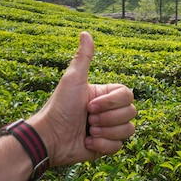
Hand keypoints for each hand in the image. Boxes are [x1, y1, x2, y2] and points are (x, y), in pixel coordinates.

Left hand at [27, 32, 135, 165]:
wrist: (49, 138)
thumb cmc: (59, 107)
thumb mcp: (73, 80)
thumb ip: (83, 57)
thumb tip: (85, 33)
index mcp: (106, 95)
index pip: (128, 95)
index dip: (112, 103)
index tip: (89, 105)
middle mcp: (110, 111)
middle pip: (131, 112)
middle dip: (107, 118)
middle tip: (88, 119)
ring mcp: (109, 129)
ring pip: (128, 130)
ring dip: (106, 131)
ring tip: (88, 130)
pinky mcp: (106, 146)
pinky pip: (119, 147)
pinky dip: (102, 145)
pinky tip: (88, 142)